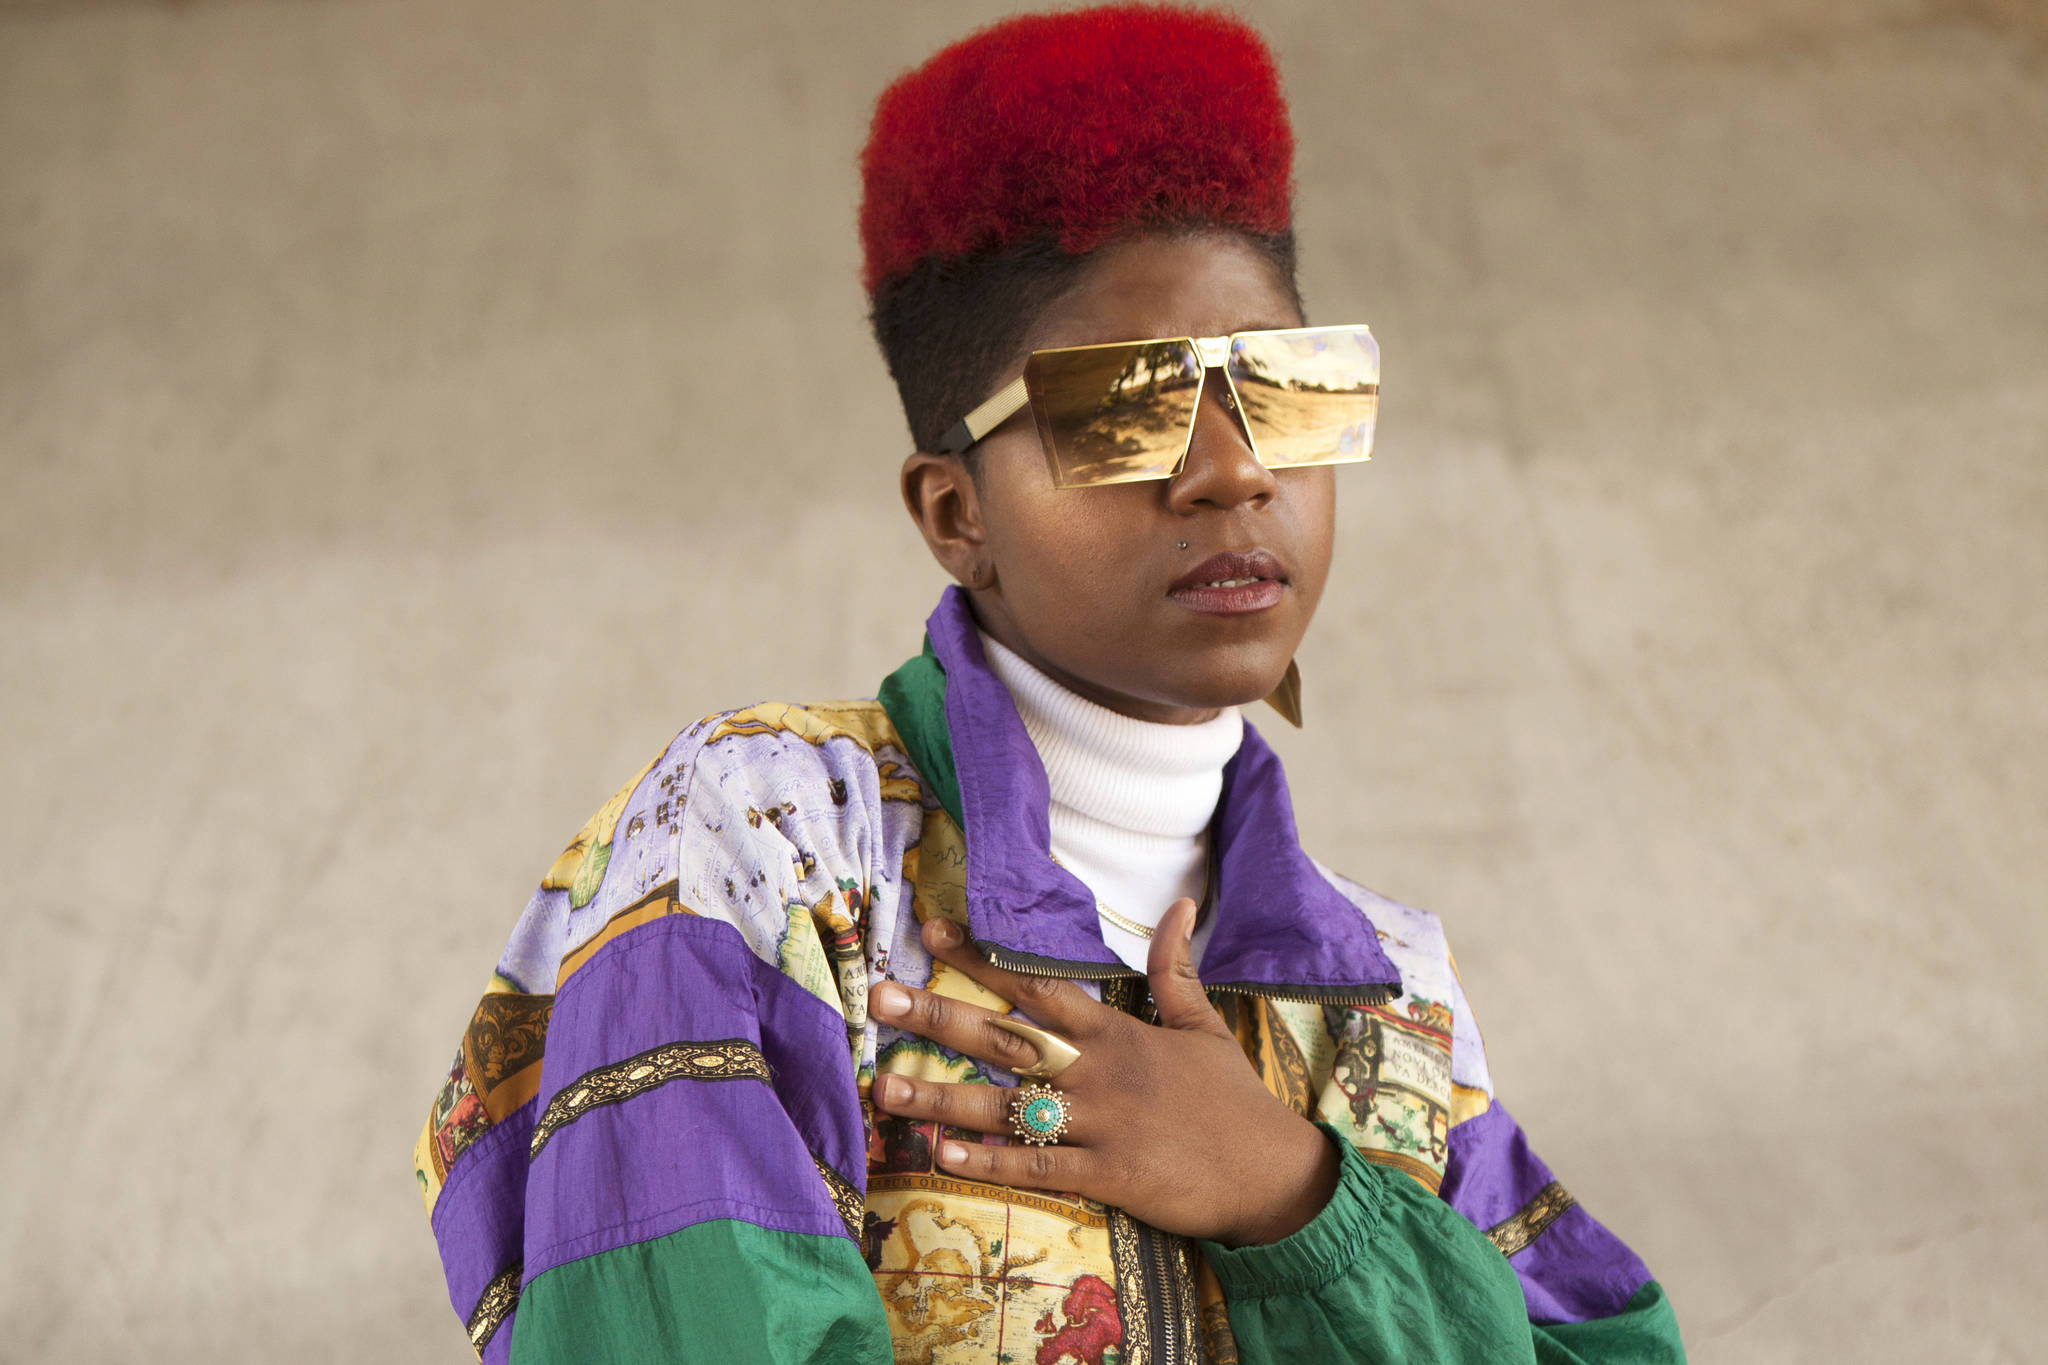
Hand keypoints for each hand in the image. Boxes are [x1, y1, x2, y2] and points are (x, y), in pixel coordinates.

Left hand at [866, 900, 1339, 1246]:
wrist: (1273, 1173)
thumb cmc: (1233, 1100)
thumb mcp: (1204, 1026)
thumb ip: (1178, 968)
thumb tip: (1183, 904)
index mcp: (1117, 1032)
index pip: (1039, 985)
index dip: (983, 959)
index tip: (932, 934)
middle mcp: (1099, 1070)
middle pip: (1007, 1037)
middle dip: (939, 1016)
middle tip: (880, 998)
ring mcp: (1102, 1123)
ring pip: (1008, 1105)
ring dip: (942, 1095)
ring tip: (883, 1086)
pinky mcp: (1110, 1174)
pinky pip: (1039, 1166)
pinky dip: (991, 1161)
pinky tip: (943, 1154)